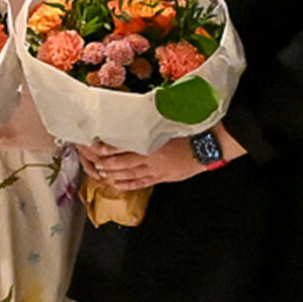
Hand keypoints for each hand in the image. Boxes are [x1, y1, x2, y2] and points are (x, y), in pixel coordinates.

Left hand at [81, 130, 236, 190]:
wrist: (207, 146)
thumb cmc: (190, 131)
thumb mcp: (167, 123)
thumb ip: (151, 123)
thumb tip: (136, 116)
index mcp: (151, 141)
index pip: (124, 146)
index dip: (109, 148)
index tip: (97, 146)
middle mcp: (150, 157)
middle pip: (122, 163)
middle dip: (107, 164)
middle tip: (95, 163)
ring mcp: (156, 170)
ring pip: (129, 175)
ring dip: (114, 175)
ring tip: (102, 174)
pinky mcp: (162, 178)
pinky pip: (141, 183)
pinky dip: (128, 185)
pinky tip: (118, 185)